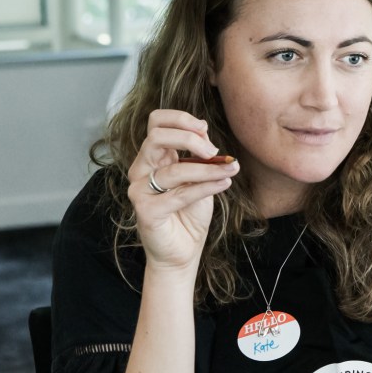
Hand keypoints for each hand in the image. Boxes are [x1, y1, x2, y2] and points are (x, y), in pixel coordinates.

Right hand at [127, 110, 238, 273]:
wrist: (182, 253)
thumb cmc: (189, 216)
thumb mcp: (199, 179)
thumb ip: (199, 156)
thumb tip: (205, 131)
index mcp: (152, 158)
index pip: (156, 122)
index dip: (180, 119)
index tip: (205, 128)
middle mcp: (140, 170)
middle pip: (156, 136)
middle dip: (190, 138)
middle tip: (214, 151)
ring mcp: (140, 190)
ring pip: (174, 169)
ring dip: (208, 168)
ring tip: (231, 169)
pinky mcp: (146, 211)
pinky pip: (180, 194)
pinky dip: (206, 187)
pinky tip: (224, 183)